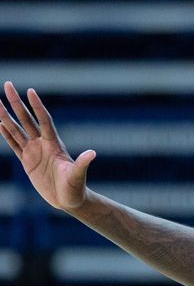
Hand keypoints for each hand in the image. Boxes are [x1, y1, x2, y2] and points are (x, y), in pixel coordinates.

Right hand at [1, 82, 93, 210]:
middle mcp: (43, 144)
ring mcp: (34, 151)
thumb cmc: (76, 188)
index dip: (37, 106)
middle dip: (17, 102)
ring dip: (6, 116)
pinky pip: (14, 145)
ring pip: (17, 129)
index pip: (43, 120)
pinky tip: (0, 123)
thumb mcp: (78, 176)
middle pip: (27, 119)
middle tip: (8, 85)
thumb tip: (92, 153)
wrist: (69, 200)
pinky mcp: (27, 162)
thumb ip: (82, 164)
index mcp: (54, 144)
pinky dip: (6, 134)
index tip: (30, 91)